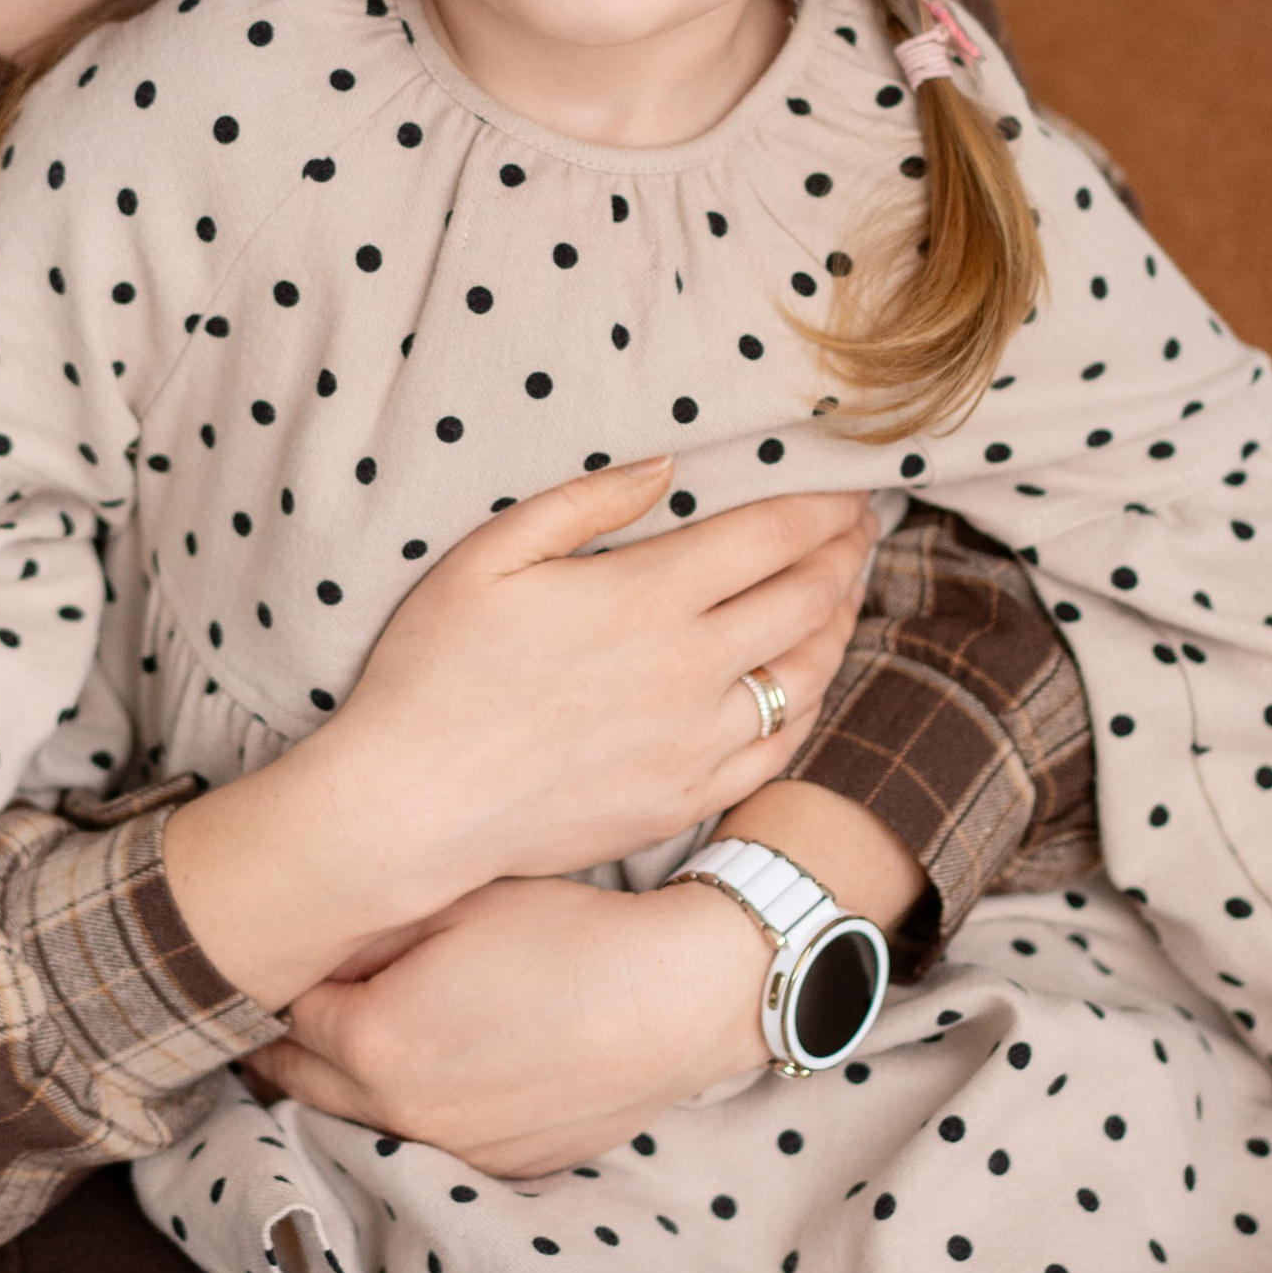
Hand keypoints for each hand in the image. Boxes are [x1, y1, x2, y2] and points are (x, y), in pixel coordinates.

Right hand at [167, 462, 877, 1011]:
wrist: (411, 806)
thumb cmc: (432, 670)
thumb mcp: (489, 556)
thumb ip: (586, 501)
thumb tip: (667, 466)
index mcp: (645, 597)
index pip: (773, 536)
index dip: (823, 504)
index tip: (846, 485)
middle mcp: (689, 669)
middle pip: (806, 599)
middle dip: (844, 553)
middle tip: (860, 526)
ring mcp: (695, 742)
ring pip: (808, 674)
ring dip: (838, 623)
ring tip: (844, 591)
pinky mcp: (686, 798)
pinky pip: (779, 747)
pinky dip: (809, 703)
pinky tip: (807, 679)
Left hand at [243, 871, 779, 1172]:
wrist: (675, 999)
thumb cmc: (567, 935)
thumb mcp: (453, 903)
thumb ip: (368, 930)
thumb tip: (314, 943)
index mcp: (371, 1042)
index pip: (283, 1014)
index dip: (275, 978)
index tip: (272, 959)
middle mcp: (399, 1113)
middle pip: (301, 1082)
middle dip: (282, 1044)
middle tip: (272, 1007)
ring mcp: (453, 1150)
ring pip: (360, 1120)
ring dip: (342, 1083)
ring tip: (344, 1035)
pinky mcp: (503, 1167)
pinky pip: (430, 1141)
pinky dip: (413, 1110)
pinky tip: (436, 1067)